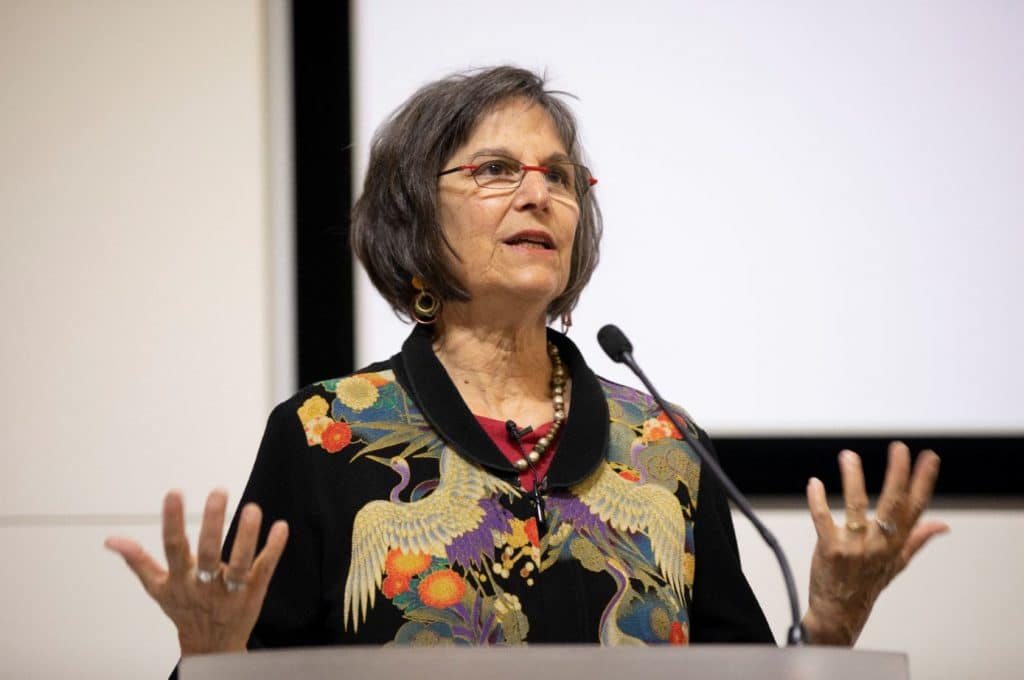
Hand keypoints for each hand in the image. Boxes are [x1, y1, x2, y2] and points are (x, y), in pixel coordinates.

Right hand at [105, 489, 287, 654]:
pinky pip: (264, 568)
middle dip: (212, 524)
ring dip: (246, 536)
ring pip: (239, 563)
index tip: (174, 493)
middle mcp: (204, 584)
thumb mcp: (157, 588)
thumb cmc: (185, 610)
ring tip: (252, 508)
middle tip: (218, 493)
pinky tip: (280, 527)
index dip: (172, 521)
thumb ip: (138, 561)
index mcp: (179, 579)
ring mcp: (231, 589)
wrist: (211, 647)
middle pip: (207, 553)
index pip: (173, 547)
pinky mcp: (253, 591)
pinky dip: (273, 548)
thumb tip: (112, 540)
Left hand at [802, 441, 947, 644]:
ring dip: (852, 479)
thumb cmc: (867, 585)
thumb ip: (917, 540)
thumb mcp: (896, 564)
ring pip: (855, 507)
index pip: (915, 508)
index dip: (923, 482)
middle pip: (892, 504)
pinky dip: (817, 500)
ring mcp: (854, 547)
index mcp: (896, 544)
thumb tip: (942, 525)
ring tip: (849, 456)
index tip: (929, 458)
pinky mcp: (830, 549)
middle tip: (899, 449)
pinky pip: (823, 520)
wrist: (840, 611)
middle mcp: (878, 544)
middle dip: (897, 474)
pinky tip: (815, 483)